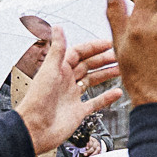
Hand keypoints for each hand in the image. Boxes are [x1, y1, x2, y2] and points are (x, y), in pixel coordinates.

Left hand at [16, 28, 120, 156]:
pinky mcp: (78, 111)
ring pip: (93, 81)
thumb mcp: (49, 70)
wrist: (34, 129)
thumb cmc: (37, 100)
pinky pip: (95, 102)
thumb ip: (57, 48)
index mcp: (59, 69)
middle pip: (89, 65)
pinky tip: (117, 93)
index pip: (79, 53)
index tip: (110, 42)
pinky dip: (107, 97)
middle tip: (121, 55)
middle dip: (104, 59)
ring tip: (122, 69)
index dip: (94, 47)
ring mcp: (73, 96)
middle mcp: (66, 81)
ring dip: (107, 74)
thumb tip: (58, 27)